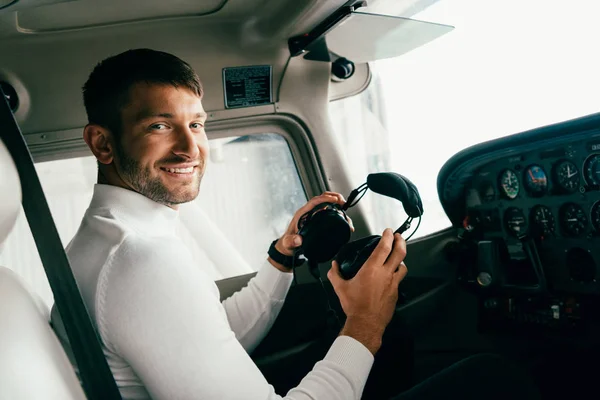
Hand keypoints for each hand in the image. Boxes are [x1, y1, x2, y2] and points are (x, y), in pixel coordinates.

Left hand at [274, 191, 353, 256]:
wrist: (288, 247)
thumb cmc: (287, 243)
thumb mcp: (288, 243)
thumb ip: (292, 241)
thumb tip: (299, 239)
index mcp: (302, 214)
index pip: (314, 201)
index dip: (324, 198)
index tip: (334, 199)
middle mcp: (308, 213)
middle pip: (322, 199)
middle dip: (333, 197)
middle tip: (342, 201)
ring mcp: (313, 216)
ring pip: (326, 204)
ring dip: (336, 203)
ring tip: (344, 206)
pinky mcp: (317, 220)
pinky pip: (327, 212)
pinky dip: (336, 212)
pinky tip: (342, 216)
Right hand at [327, 229, 407, 353]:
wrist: (366, 324)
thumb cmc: (355, 306)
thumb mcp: (340, 288)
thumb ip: (335, 274)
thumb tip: (332, 267)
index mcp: (372, 269)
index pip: (384, 247)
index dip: (388, 236)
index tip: (388, 231)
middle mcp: (385, 274)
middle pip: (399, 253)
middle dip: (400, 241)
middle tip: (399, 236)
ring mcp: (393, 284)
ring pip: (402, 267)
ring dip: (401, 259)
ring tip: (397, 257)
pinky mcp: (396, 294)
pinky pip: (399, 280)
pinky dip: (396, 275)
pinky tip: (391, 277)